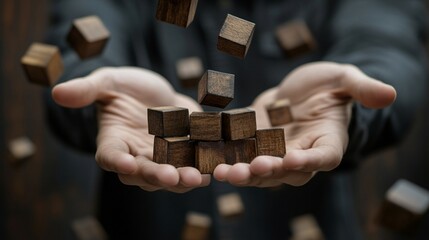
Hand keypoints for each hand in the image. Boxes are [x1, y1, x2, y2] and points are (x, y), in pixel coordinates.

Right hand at [52, 67, 208, 192]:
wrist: (154, 93)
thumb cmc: (125, 87)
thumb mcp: (108, 82)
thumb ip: (87, 89)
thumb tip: (57, 92)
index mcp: (114, 141)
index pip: (110, 156)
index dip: (117, 161)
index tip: (127, 163)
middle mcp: (137, 156)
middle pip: (144, 173)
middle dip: (157, 176)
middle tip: (173, 177)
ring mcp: (162, 158)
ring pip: (170, 175)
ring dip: (184, 178)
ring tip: (199, 177)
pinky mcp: (184, 154)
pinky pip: (192, 164)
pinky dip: (203, 166)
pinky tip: (216, 166)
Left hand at [213, 62, 395, 186]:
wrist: (301, 91)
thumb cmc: (328, 86)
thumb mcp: (345, 80)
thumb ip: (362, 89)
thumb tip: (389, 94)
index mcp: (327, 143)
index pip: (321, 158)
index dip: (308, 160)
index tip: (292, 160)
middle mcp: (300, 155)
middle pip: (284, 171)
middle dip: (265, 172)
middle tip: (246, 171)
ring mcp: (274, 152)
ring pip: (258, 169)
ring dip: (240, 171)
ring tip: (221, 171)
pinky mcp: (253, 144)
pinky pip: (239, 153)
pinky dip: (225, 156)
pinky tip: (208, 156)